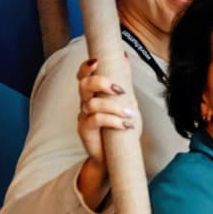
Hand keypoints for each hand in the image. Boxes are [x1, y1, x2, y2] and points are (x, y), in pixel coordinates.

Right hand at [76, 57, 138, 187]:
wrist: (113, 156)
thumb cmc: (119, 127)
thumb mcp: (126, 101)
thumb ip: (123, 82)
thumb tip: (124, 57)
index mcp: (93, 93)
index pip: (84, 75)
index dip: (86, 67)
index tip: (97, 60)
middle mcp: (85, 102)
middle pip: (84, 85)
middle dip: (101, 83)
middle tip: (120, 90)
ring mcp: (83, 116)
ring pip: (92, 104)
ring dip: (114, 107)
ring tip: (130, 114)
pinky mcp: (84, 130)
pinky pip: (95, 120)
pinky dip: (113, 121)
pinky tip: (126, 125)